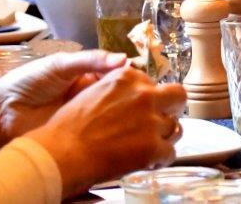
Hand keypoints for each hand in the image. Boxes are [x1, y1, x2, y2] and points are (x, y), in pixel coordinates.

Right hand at [25, 60, 185, 195]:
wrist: (62, 152)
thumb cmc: (69, 127)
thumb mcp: (93, 92)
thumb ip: (118, 90)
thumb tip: (131, 97)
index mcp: (128, 77)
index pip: (154, 84)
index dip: (151, 99)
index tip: (144, 110)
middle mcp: (144, 94)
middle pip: (178, 96)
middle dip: (172, 109)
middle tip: (161, 122)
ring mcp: (150, 121)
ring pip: (176, 128)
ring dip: (165, 137)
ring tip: (150, 145)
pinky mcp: (153, 147)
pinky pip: (170, 153)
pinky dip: (160, 160)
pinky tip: (147, 162)